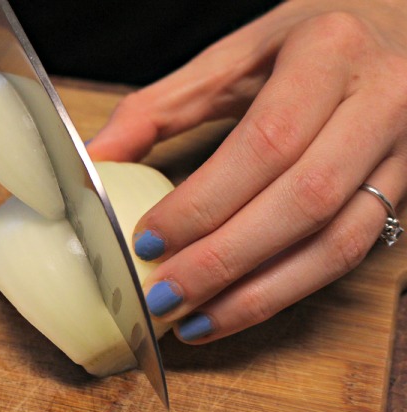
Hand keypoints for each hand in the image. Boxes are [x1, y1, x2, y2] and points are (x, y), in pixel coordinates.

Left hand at [87, 0, 406, 343]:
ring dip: (257, 294)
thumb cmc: (307, 42)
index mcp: (329, 53)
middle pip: (301, 201)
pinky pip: (348, 257)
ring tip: (192, 321)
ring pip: (334, 243)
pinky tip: (234, 309)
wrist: (398, 29)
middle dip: (224, 260)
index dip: (204, 202)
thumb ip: (161, 105)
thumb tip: (97, 158)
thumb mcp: (234, 56)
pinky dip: (286, 292)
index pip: (266, 143)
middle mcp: (380, 103)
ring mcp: (403, 152)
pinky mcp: (405, 191)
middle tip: (162, 295)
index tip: (149, 240)